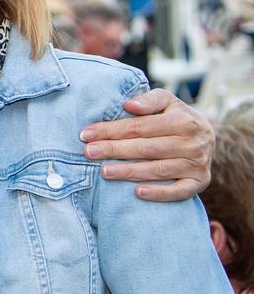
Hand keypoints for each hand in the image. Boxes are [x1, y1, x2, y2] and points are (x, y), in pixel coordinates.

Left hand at [80, 87, 213, 201]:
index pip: (139, 127)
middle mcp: (192, 143)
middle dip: (114, 150)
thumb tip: (128, 104)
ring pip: (158, 169)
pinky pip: (179, 191)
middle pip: (146, 148)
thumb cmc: (177, 116)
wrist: (207, 136)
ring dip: (129, 172)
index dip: (111, 130)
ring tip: (104, 171)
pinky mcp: (199, 182)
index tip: (86, 134)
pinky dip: (159, 193)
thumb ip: (149, 100)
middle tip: (89, 152)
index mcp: (182, 121)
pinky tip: (137, 193)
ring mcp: (197, 164)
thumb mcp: (167, 101)